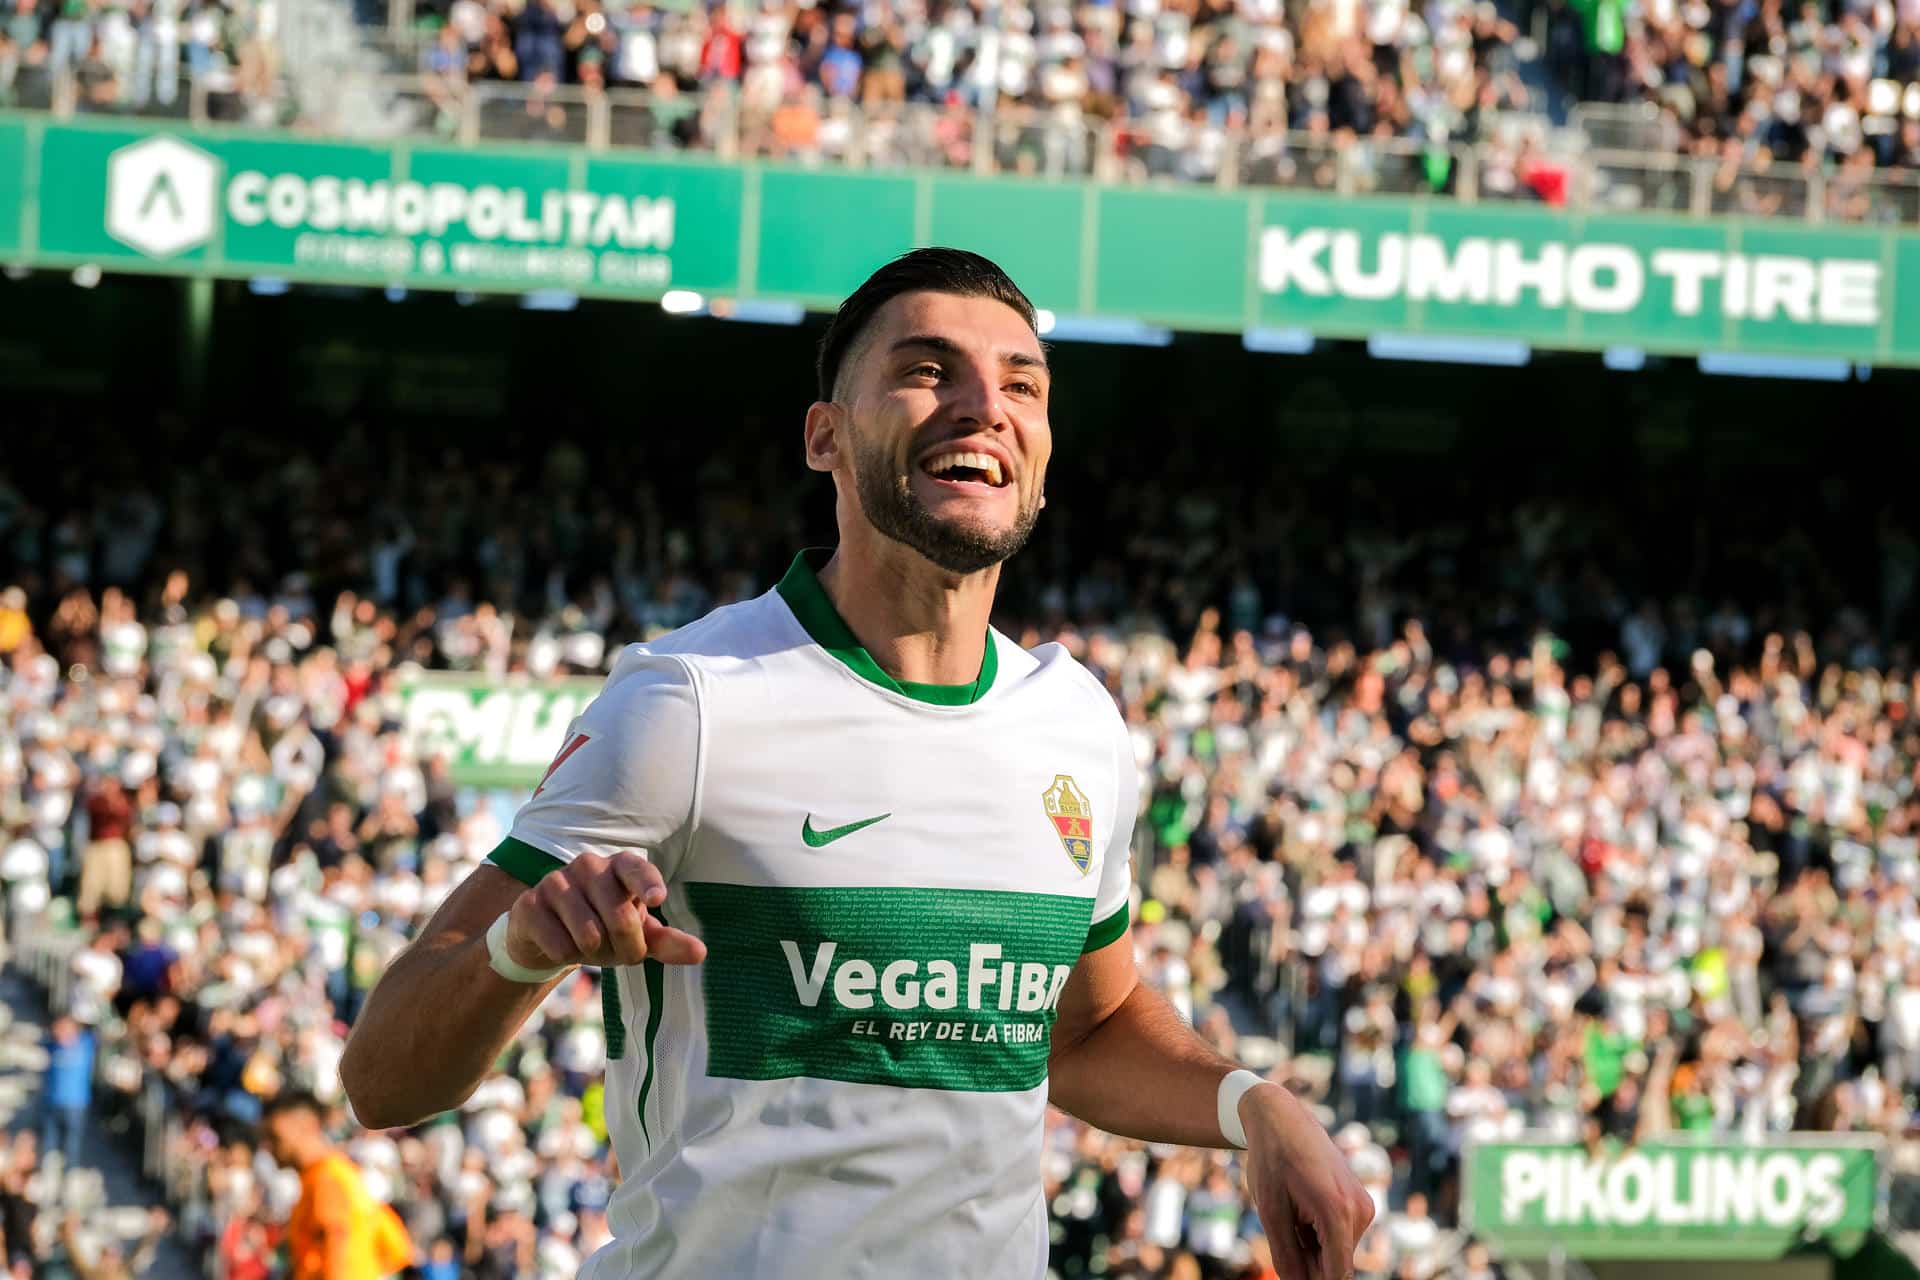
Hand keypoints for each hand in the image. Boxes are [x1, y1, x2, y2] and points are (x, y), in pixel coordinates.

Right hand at [505, 850, 706, 969]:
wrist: (546, 936)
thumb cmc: (602, 929)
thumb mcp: (637, 935)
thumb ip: (667, 941)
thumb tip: (701, 953)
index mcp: (620, 866)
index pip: (637, 868)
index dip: (647, 883)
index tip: (657, 899)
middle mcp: (589, 866)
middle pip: (619, 917)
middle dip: (628, 948)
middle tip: (624, 955)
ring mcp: (555, 881)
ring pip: (589, 935)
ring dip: (595, 954)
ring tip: (589, 945)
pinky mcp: (528, 904)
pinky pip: (559, 945)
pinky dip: (566, 955)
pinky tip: (559, 943)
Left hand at [1239, 1083, 1373, 1279]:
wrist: (1283, 1119)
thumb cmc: (1272, 1161)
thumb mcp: (1270, 1212)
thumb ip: (1287, 1256)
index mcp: (1337, 1212)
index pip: (1337, 1275)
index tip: (1298, 1279)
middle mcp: (1360, 1211)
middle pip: (1336, 1265)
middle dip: (1309, 1264)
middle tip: (1285, 1233)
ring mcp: (1364, 1207)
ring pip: (1337, 1252)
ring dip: (1313, 1248)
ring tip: (1291, 1214)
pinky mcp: (1362, 1205)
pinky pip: (1341, 1237)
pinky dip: (1320, 1235)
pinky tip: (1302, 1210)